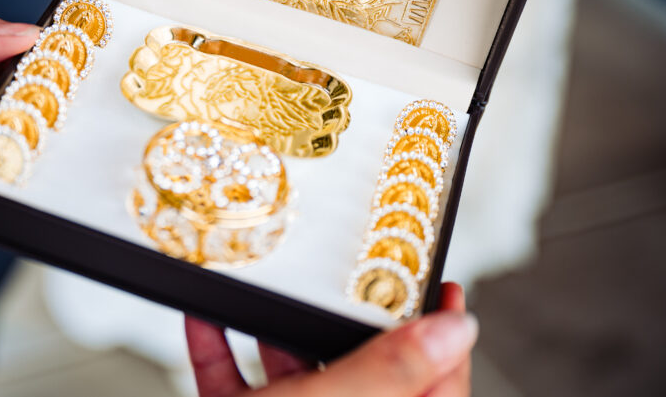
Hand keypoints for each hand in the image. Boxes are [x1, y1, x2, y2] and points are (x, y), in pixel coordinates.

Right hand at [186, 282, 474, 395]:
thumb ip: (397, 369)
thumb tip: (460, 329)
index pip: (438, 387)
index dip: (445, 337)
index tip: (442, 289)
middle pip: (360, 374)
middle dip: (342, 323)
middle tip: (345, 280)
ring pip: (293, 377)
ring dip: (269, 334)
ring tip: (266, 295)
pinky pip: (235, 387)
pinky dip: (218, 354)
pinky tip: (205, 321)